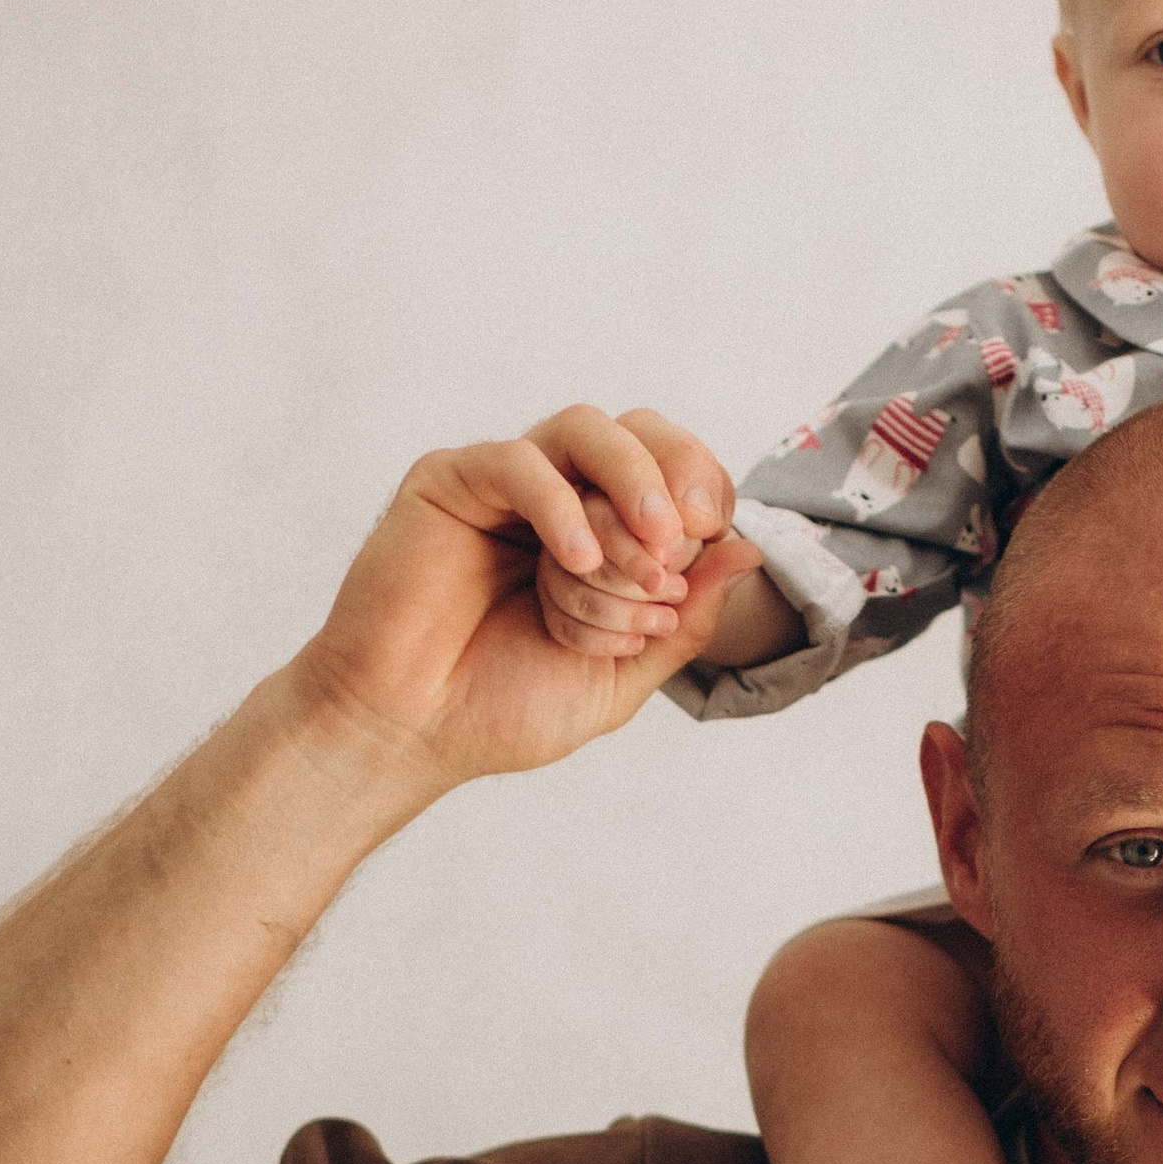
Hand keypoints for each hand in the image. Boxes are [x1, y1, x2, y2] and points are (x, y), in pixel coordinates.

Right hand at [294, 404, 756, 799]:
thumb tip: (749, 553)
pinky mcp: (450, 483)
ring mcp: (504, 487)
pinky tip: (572, 562)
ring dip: (629, 482)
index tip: (714, 542)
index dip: (705, 492)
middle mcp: (558, 500)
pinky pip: (517, 461)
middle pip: (638, 433)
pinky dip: (558, 505)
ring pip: (584, 431)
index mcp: (603, 536)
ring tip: (646, 550)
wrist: (412, 732)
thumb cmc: (502, 709)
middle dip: (678, 474)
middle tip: (687, 534)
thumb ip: (685, 621)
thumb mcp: (619, 676)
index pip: (673, 476)